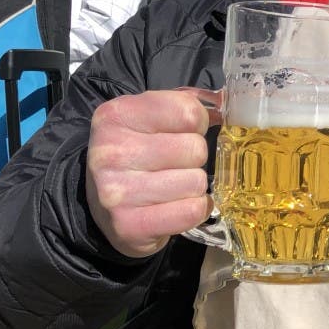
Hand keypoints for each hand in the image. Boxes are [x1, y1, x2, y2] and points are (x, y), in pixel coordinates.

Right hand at [86, 90, 216, 257]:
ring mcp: (117, 191)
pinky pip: (192, 211)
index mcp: (117, 114)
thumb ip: (186, 105)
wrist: (102, 206)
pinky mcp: (129, 225)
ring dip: (193, 186)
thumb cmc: (136, 155)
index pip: (188, 111)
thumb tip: (226, 103)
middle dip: (194, 158)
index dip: (198, 124)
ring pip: (196, 182)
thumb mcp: (150, 119)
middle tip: (174, 165)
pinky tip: (175, 206)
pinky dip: (193, 210)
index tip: (182, 133)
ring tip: (171, 187)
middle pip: (196, 148)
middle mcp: (111, 151)